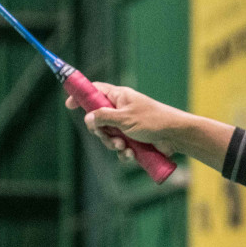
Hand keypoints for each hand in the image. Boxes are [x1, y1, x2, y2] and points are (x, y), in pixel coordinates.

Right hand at [66, 82, 183, 160]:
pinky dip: (124, 152)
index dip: (82, 96)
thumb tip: (88, 118)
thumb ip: (104, 117)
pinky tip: (132, 155)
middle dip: (101, 132)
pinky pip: (121, 147)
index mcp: (119, 97)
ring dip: (113, 144)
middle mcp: (121, 109)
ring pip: (109, 136)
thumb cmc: (152, 121)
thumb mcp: (124, 118)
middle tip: (107, 136)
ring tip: (125, 147)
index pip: (95, 91)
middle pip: (98, 119)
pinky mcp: (134, 139)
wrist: (175, 136)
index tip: (69, 105)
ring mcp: (127, 125)